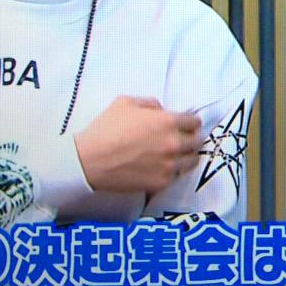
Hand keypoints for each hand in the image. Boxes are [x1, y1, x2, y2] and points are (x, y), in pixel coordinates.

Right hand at [74, 96, 201, 193]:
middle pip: (197, 142)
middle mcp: (173, 144)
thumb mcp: (126, 103)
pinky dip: (173, 171)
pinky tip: (163, 167)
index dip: (190, 122)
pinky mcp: (160, 183)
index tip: (187, 124)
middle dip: (191, 138)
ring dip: (186, 156)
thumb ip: (150, 103)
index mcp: (167, 122)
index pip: (194, 122)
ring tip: (177, 155)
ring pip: (191, 161)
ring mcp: (168, 165)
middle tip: (183, 139)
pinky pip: (176, 176)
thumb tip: (161, 110)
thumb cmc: (105, 129)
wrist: (89, 161)